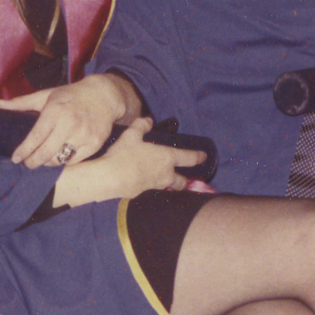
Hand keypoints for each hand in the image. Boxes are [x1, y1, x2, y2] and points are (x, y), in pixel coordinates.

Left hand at [0, 76, 137, 168]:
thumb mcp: (46, 95)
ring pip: (60, 159)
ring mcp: (84, 135)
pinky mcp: (95, 144)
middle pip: (46, 153)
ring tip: (42, 160)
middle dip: (33, 162)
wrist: (104, 96)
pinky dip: (65, 162)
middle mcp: (69, 124)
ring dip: (48, 163)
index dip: (23, 151)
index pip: (35, 137)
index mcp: (55, 111)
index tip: (15, 159)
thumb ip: (22, 102)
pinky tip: (59, 158)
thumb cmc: (71, 96)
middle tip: (27, 164)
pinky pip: (75, 161)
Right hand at [50, 119, 200, 208]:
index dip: (198, 156)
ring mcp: (155, 186)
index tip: (204, 157)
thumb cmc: (124, 155)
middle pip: (182, 181)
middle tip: (186, 177)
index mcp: (167, 158)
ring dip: (171, 185)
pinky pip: (155, 191)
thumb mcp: (131, 135)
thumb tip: (148, 120)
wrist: (110, 178)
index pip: (188, 158)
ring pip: (169, 188)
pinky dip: (155, 187)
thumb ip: (141, 126)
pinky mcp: (144, 194)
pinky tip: (147, 183)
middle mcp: (165, 174)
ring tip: (168, 181)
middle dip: (186, 180)